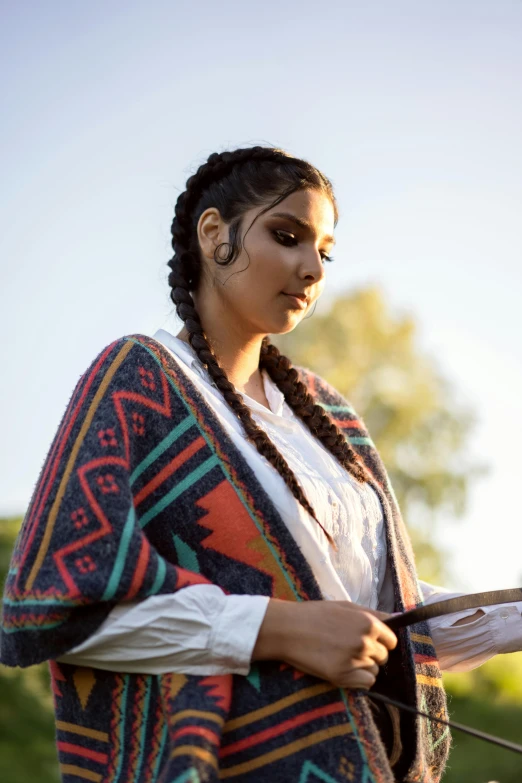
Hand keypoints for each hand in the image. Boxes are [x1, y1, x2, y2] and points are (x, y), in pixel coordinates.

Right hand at [252, 599, 397, 689]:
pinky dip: (358, 681)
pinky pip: (365, 684)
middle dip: (371, 655)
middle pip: (383, 657)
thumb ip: (374, 614)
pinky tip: (343, 670)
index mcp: (368, 623)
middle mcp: (365, 642)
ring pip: (374, 671)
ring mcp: (354, 660)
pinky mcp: (342, 676)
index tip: (366, 641)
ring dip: (363, 667)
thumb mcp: (346, 606)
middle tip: (349, 648)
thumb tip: (397, 617)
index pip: (391, 641)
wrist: (288, 628)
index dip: (380, 642)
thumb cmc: (315, 614)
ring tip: (342, 658)